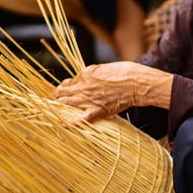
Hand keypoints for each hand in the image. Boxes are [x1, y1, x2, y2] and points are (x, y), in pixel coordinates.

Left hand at [52, 62, 172, 125]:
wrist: (137, 84)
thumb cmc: (126, 72)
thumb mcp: (107, 67)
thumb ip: (94, 72)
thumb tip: (88, 76)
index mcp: (86, 74)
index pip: (71, 80)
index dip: (68, 84)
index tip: (66, 86)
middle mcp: (84, 86)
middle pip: (64, 91)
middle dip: (58, 94)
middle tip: (54, 96)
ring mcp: (89, 99)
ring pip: (67, 103)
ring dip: (60, 104)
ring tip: (56, 105)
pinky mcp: (97, 111)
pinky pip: (81, 119)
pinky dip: (71, 123)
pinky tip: (63, 125)